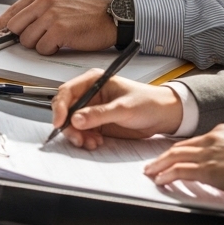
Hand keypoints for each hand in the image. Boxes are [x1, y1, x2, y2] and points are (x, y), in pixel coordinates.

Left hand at [0, 0, 116, 53]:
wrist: (111, 17)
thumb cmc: (85, 12)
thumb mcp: (58, 1)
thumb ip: (35, 10)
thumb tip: (12, 26)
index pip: (10, 12)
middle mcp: (44, 1)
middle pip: (15, 28)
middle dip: (24, 38)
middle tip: (41, 38)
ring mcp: (51, 15)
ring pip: (27, 40)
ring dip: (39, 45)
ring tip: (56, 38)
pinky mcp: (59, 30)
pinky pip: (42, 49)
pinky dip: (51, 50)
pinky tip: (62, 43)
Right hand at [49, 69, 183, 148]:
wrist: (164, 116)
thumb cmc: (149, 102)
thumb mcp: (123, 108)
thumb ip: (99, 114)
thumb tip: (76, 119)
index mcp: (94, 81)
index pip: (67, 92)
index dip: (60, 107)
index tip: (60, 122)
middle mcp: (90, 94)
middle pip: (66, 109)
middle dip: (68, 126)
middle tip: (77, 138)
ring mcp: (93, 109)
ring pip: (72, 124)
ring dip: (78, 135)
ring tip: (91, 143)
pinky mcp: (97, 123)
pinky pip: (82, 132)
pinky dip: (85, 139)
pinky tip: (96, 142)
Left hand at [143, 124, 223, 197]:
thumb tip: (223, 163)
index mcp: (223, 132)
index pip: (193, 141)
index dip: (178, 150)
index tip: (170, 155)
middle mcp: (213, 139)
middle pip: (180, 147)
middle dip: (164, 157)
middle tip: (153, 164)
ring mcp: (209, 154)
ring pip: (175, 157)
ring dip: (160, 166)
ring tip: (151, 172)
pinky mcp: (208, 169)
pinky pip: (180, 171)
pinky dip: (167, 175)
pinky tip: (161, 179)